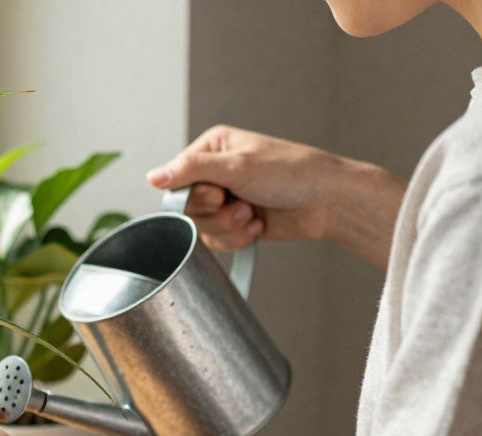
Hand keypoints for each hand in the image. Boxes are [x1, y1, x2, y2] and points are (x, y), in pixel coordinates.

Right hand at [147, 125, 354, 251]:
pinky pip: (218, 241)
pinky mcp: (236, 221)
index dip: (192, 195)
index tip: (218, 194)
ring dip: (228, 226)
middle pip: (186, 207)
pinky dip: (237, 237)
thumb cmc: (292, 173)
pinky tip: (258, 225)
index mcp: (212, 149)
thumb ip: (191, 171)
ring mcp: (226, 198)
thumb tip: (153, 177)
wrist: (328, 201)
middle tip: (239, 203)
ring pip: (202, 227)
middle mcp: (215, 172)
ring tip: (252, 214)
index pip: (175, 179)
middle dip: (214, 213)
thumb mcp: (238, 167)